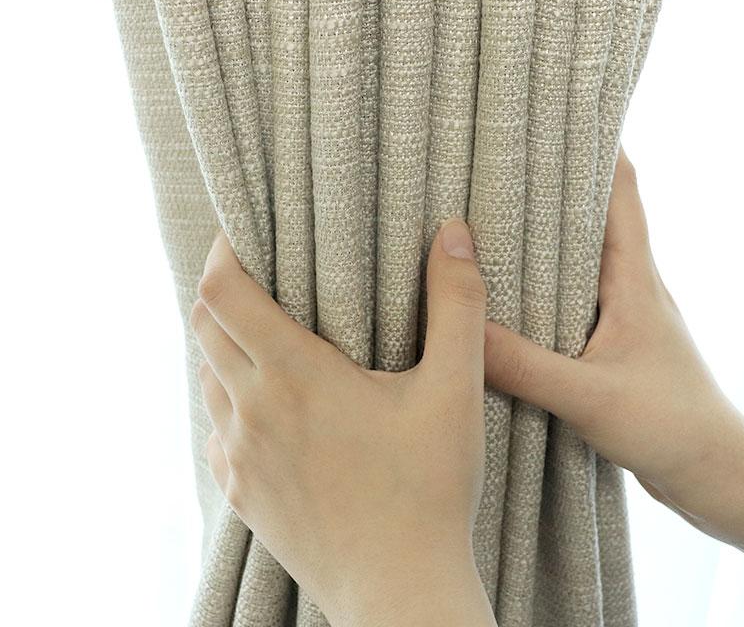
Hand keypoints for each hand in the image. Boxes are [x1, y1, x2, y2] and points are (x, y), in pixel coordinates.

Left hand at [191, 220, 496, 625]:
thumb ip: (457, 305)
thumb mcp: (455, 390)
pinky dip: (231, 400)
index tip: (243, 233)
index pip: (222, 292)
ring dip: (226, 347)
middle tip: (262, 277)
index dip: (224, 252)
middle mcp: (252, 411)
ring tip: (268, 336)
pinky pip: (216, 429)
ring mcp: (240, 457)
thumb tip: (454, 234)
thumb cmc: (429, 491)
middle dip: (224, 292)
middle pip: (204, 327)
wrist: (399, 593)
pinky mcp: (242, 493)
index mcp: (294, 375)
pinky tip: (272, 406)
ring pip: (207, 378)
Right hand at [484, 147, 743, 592]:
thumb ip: (525, 366)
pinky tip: (507, 297)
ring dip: (544, 238)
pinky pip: (570, 299)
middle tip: (500, 167)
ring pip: (578, 259)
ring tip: (491, 222)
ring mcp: (621, 314)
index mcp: (634, 280)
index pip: (622, 195)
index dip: (598, 151)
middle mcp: (629, 286)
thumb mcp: (591, 397)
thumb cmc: (671, 427)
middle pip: (593, 217)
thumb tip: (462, 330)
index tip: (558, 119)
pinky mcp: (611, 344)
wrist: (714, 473)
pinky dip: (541, 286)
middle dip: (553, 188)